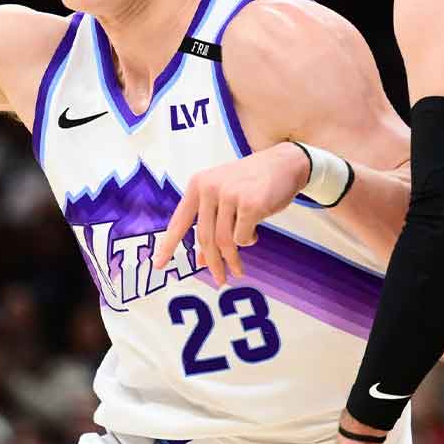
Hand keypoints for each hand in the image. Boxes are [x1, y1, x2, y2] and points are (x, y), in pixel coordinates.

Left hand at [152, 141, 309, 284]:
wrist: (286, 163)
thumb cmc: (254, 182)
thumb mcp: (225, 197)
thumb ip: (211, 223)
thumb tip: (202, 260)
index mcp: (198, 184)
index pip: (179, 220)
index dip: (168, 245)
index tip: (158, 264)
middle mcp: (210, 188)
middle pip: (205, 237)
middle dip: (212, 263)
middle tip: (219, 280)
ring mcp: (230, 195)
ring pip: (224, 241)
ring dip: (232, 260)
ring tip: (238, 270)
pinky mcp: (250, 205)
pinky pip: (243, 237)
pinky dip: (249, 241)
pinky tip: (255, 234)